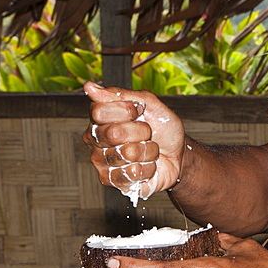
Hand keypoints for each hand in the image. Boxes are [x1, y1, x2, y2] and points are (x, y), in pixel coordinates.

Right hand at [82, 82, 184, 200]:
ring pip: (127, 154)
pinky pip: (132, 173)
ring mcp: (102, 162)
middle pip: (114, 132)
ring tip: (148, 149)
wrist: (178, 154)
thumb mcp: (149, 103)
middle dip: (142, 131)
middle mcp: (96, 140)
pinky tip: (146, 165)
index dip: (126, 110)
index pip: (99, 111)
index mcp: (100, 118)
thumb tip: (89, 87)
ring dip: (148, 150)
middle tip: (147, 133)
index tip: (139, 111)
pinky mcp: (112, 180)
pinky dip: (148, 168)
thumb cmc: (162, 128)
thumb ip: (121, 95)